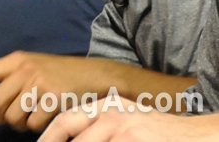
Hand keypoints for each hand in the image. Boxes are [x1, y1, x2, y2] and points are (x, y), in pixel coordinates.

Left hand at [0, 51, 112, 132]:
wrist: (90, 75)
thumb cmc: (54, 74)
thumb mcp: (27, 69)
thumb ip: (3, 85)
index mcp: (15, 59)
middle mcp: (25, 68)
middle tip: (8, 118)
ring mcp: (39, 82)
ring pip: (12, 116)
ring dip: (17, 124)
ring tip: (28, 116)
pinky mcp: (53, 98)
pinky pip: (32, 124)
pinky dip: (34, 127)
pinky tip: (43, 116)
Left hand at [38, 96, 217, 141]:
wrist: (195, 136)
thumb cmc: (155, 133)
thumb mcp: (126, 121)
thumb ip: (99, 129)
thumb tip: (69, 137)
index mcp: (105, 106)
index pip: (67, 118)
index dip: (49, 136)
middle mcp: (110, 113)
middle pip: (69, 126)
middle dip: (52, 140)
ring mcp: (122, 127)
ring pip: (83, 141)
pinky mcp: (132, 139)